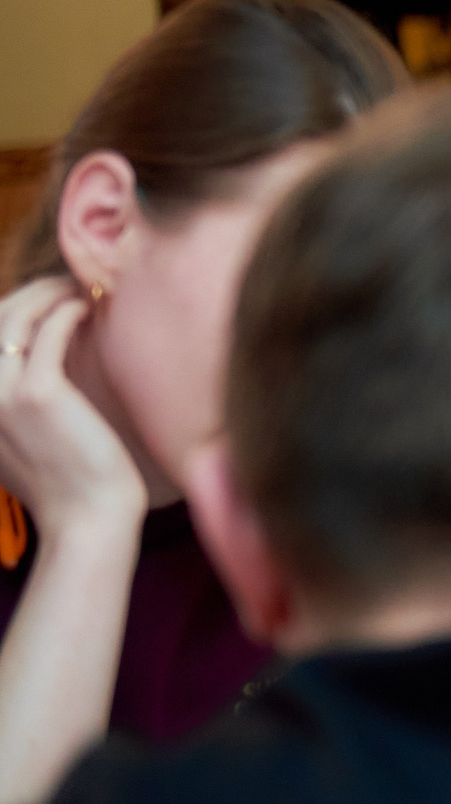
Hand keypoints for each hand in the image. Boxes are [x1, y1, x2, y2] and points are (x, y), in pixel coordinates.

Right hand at [0, 278, 147, 551]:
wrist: (88, 519)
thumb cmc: (68, 482)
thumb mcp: (21, 442)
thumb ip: (12, 406)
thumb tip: (30, 359)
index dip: (7, 311)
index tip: (37, 298)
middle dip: (26, 295)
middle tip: (61, 285)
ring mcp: (2, 396)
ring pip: (16, 320)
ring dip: (46, 295)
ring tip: (76, 291)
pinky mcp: (40, 394)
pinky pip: (49, 333)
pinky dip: (66, 312)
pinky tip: (84, 309)